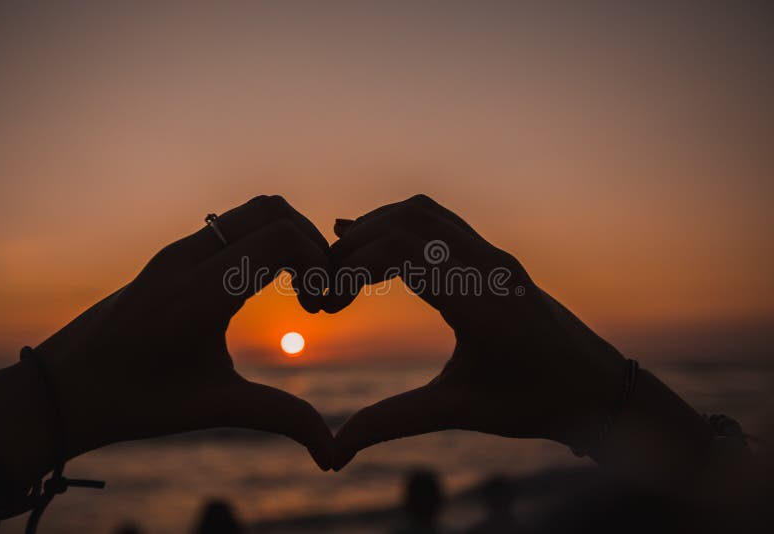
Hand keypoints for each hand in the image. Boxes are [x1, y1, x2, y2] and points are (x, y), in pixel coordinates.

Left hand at [0, 195, 334, 482]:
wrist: (63, 387)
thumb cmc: (135, 400)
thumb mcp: (213, 407)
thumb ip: (280, 417)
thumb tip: (333, 455)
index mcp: (198, 294)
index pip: (279, 236)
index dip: (318, 262)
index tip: (320, 308)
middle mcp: (187, 259)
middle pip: (271, 209)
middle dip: (311, 242)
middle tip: (317, 291)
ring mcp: (176, 251)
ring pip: (251, 211)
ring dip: (287, 237)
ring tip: (297, 286)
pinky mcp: (172, 254)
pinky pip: (231, 226)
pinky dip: (263, 241)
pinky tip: (266, 286)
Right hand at [324, 195, 630, 468]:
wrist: (597, 388)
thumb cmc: (536, 402)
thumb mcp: (459, 411)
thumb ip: (392, 422)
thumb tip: (334, 453)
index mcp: (481, 303)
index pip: (403, 250)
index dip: (353, 265)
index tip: (330, 303)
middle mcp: (489, 267)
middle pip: (406, 222)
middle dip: (357, 244)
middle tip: (327, 283)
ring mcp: (495, 256)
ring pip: (424, 213)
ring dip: (378, 226)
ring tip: (341, 256)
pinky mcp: (496, 257)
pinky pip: (442, 222)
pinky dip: (402, 224)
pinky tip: (378, 242)